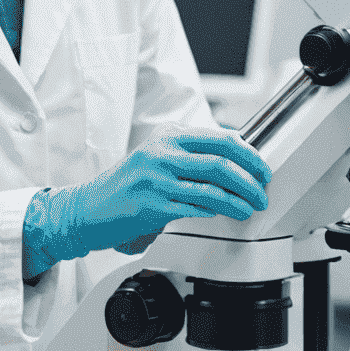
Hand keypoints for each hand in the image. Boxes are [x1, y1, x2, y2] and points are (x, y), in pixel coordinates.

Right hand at [28, 129, 271, 268]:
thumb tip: (236, 159)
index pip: (221, 139)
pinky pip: (196, 207)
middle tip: (261, 192)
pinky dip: (216, 211)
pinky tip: (225, 215)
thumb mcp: (158, 157)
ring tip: (250, 207)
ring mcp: (157, 179)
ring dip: (239, 200)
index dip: (249, 155)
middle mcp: (163, 153)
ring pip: (213, 187)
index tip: (261, 168)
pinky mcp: (153, 205)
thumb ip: (191, 154)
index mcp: (168, 136)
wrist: (87, 208)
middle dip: (250, 180)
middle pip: (222, 161)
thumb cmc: (127, 185)